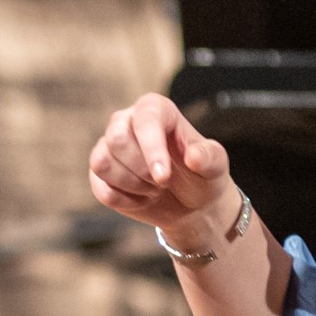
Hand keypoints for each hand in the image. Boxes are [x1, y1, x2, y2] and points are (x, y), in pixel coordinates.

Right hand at [89, 92, 234, 243]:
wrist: (189, 204)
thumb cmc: (201, 175)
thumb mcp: (215, 165)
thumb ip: (209, 157)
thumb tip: (193, 157)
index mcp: (155, 110)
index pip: (144, 118)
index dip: (151, 148)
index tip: (164, 177)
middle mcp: (126, 121)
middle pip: (116, 138)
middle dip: (141, 169)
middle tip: (162, 181)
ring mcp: (109, 147)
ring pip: (102, 162)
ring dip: (132, 184)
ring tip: (153, 188)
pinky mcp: (100, 174)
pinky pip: (101, 188)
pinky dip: (124, 200)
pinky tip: (141, 198)